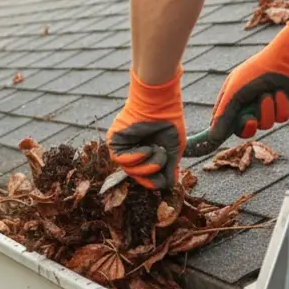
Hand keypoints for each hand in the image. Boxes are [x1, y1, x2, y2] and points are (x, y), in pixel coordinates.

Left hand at [106, 66, 185, 191]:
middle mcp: (133, 151)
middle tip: (161, 164)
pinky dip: (135, 158)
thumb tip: (170, 186)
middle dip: (151, 175)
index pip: (146, 176)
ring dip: (146, 165)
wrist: (160, 103)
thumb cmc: (169, 121)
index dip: (155, 181)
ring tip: (156, 150)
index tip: (164, 181)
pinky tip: (146, 149)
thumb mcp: (173, 150)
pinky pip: (120, 159)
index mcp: (146, 153)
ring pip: (129, 170)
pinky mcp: (114, 140)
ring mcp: (123, 146)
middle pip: (137, 176)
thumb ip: (170, 168)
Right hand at [208, 23, 288, 141]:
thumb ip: (223, 116)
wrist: (285, 60)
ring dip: (268, 110)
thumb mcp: (234, 94)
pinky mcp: (282, 106)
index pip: (224, 121)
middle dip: (249, 125)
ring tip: (269, 93)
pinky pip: (281, 118)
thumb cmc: (255, 73)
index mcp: (233, 98)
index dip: (225, 129)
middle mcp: (248, 103)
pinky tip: (281, 92)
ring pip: (266, 125)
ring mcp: (266, 106)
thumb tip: (213, 137)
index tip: (224, 136)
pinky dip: (281, 106)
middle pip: (246, 129)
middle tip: (251, 119)